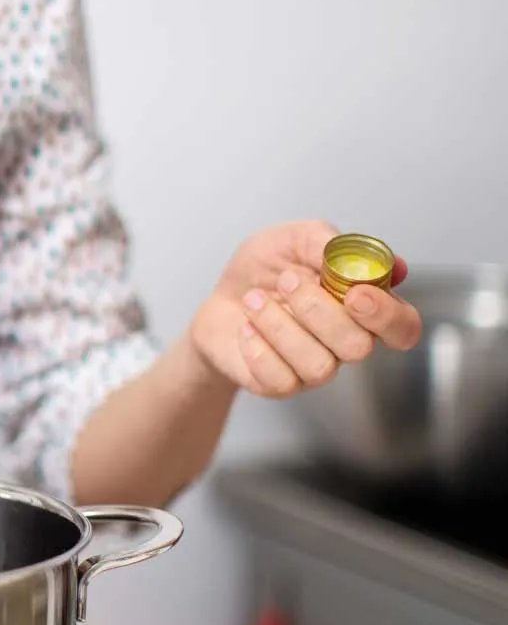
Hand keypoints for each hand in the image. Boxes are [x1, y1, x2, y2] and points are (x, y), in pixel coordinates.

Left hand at [189, 220, 422, 396]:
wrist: (221, 297)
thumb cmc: (265, 269)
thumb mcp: (292, 239)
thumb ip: (327, 243)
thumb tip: (364, 261)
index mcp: (363, 307)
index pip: (403, 327)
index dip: (387, 315)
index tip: (355, 292)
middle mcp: (345, 342)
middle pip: (358, 347)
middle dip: (319, 310)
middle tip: (287, 280)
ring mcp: (314, 368)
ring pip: (319, 366)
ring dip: (281, 326)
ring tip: (253, 299)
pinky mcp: (280, 385)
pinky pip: (280, 380)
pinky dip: (258, 348)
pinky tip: (246, 327)